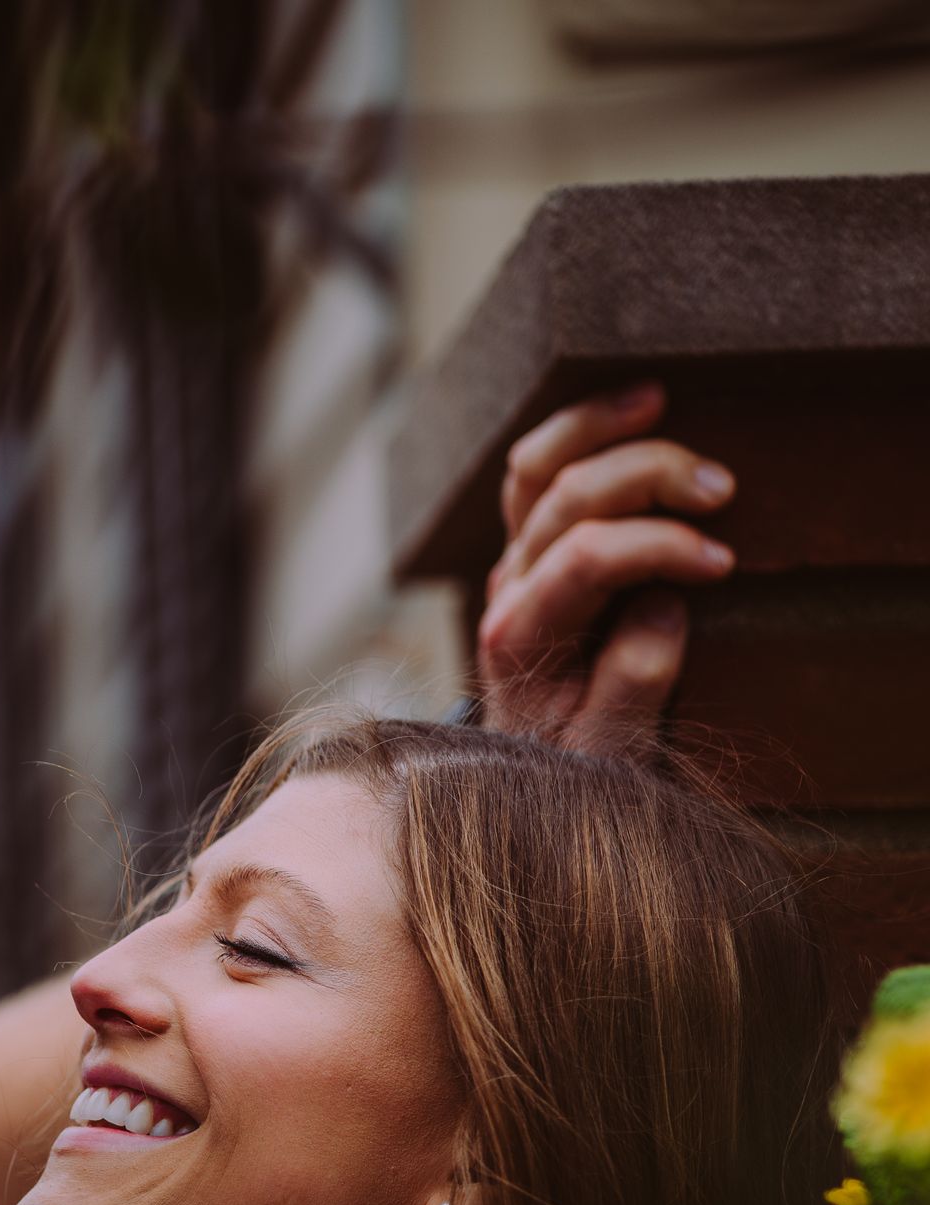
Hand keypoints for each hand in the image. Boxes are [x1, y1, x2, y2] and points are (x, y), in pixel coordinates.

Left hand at [477, 383, 736, 752]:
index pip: (586, 559)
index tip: (723, 566)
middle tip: (723, 489)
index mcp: (520, 638)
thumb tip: (664, 608)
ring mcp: (512, 566)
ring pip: (536, 467)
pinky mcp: (526, 551)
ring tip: (661, 400)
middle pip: (567, 499)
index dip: (659, 547)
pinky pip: (535, 472)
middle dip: (649, 477)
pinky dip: (578, 431)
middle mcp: (507, 592)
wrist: (535, 780)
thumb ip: (632, 687)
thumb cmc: (578, 767)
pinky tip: (633, 409)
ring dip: (599, 426)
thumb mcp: (610, 754)